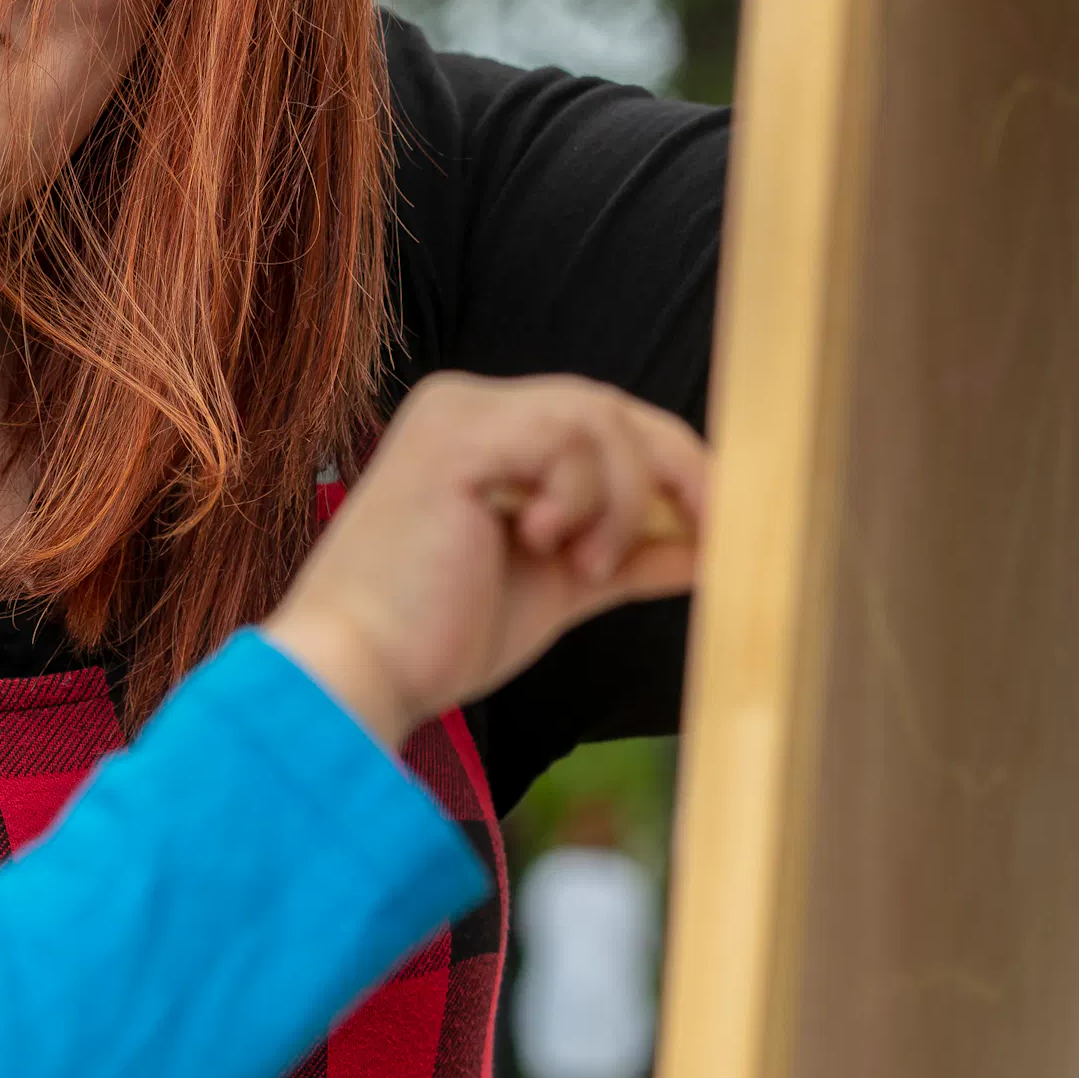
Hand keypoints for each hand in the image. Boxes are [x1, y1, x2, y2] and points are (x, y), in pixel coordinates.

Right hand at [259, 373, 709, 745]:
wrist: (357, 673)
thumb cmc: (437, 637)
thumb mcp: (555, 587)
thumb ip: (625, 556)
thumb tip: (709, 547)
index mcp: (479, 429)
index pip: (600, 419)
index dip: (671, 463)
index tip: (721, 519)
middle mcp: (463, 404)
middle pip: (608, 406)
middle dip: (674, 469)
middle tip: (710, 530)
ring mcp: (456, 415)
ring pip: (597, 418)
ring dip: (618, 499)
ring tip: (585, 564)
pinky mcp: (455, 440)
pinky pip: (565, 440)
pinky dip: (582, 499)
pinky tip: (545, 545)